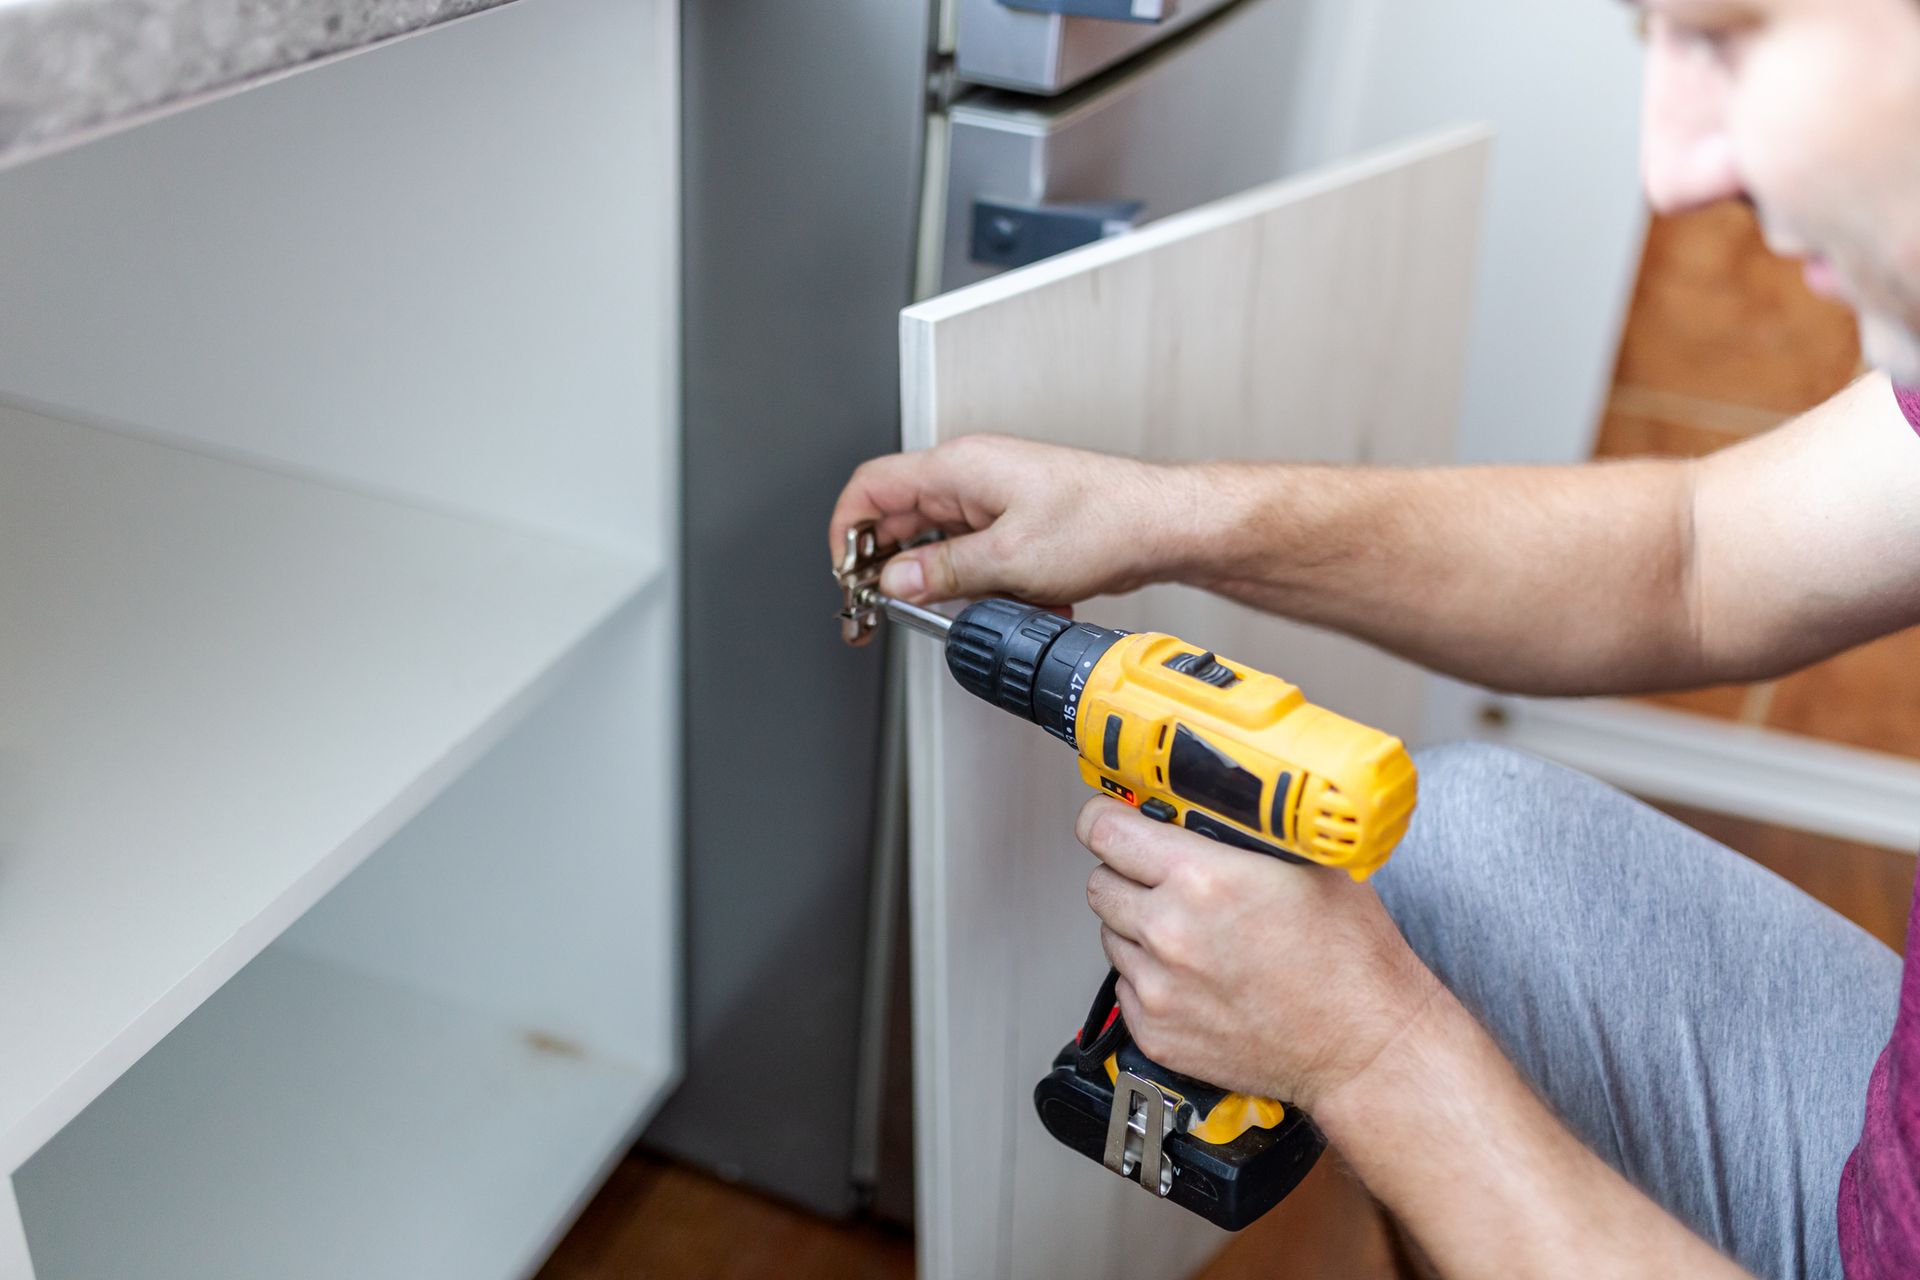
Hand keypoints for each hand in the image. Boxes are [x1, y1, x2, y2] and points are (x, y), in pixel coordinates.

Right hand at [827, 435, 1205, 605]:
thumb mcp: (1009, 558)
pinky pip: (977, 556)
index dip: (848, 532)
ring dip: (953, 584)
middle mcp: (970, 476)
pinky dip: (988, 586)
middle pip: (901, 520)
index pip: (870, 487)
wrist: (1160, 525)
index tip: (848, 574)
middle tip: (896, 608)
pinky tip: (1018, 602)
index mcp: (958, 467)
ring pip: (940, 545)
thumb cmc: (1103, 521)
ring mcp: (993, 499)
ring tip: (978, 607)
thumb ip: (942, 571)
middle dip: (898, 570)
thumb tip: (895, 582)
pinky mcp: (1015, 523)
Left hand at [1075, 795, 1440, 1108]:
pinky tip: (1198, 976)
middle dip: (1126, 873)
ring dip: (1139, 927)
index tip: (1111, 818)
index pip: (1103, 830)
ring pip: (1112, 935)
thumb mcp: (1308, 862)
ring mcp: (1160, 990)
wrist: (1366, 1046)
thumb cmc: (1350, 959)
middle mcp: (1170, 934)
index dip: (1105, 818)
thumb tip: (1203, 802)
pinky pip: (1128, 987)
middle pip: (1101, 882)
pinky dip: (1152, 977)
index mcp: (1202, 880)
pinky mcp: (1159, 1034)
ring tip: (1194, 933)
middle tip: (1162, 877)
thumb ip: (1243, 829)